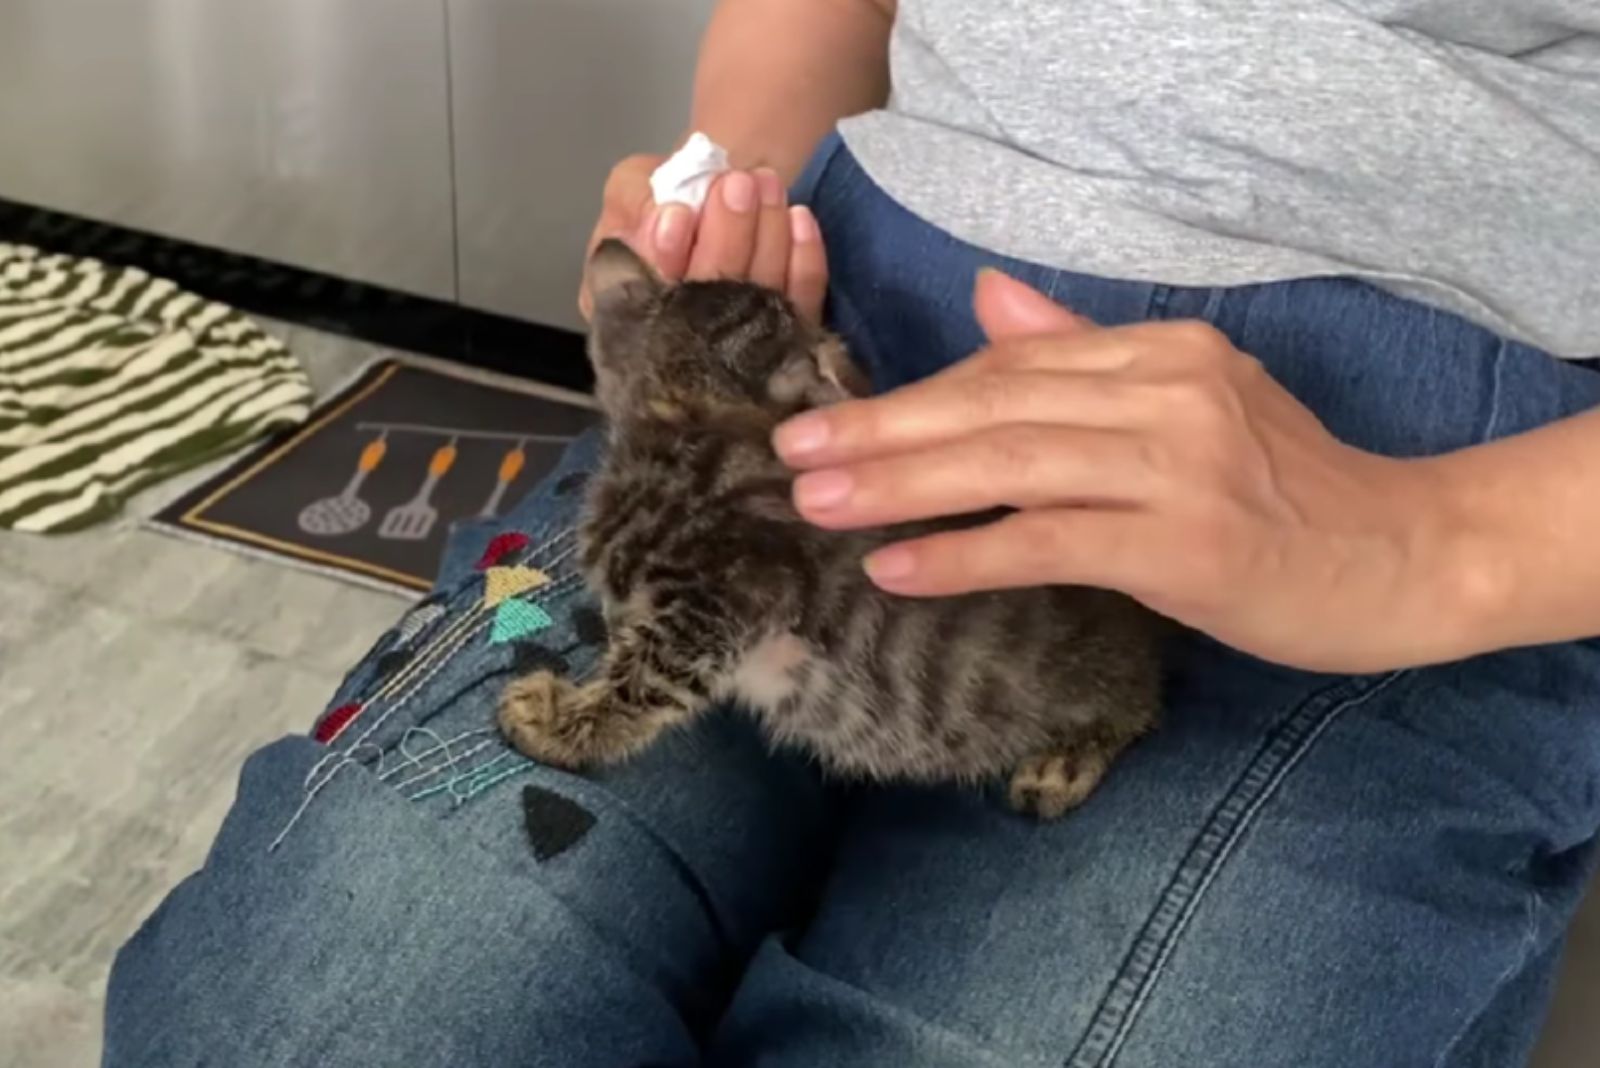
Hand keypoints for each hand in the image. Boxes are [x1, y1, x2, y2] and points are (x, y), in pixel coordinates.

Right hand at [579, 153, 826, 321]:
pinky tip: (799, 217)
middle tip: (738, 184)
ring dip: (767, 234)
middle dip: (726, 235)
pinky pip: (801, 301)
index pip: (641, 297)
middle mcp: (676, 340)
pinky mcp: (785, 334)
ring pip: (758, 298)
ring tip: (767, 184)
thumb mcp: (633, 187)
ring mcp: (736, 345)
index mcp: (623, 309)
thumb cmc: (669, 196)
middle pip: (707, 300)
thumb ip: (636, 201)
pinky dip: (804, 257)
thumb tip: (670, 219)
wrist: (722, 200)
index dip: (663, 257)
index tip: (679, 213)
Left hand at [772, 270, 1472, 672]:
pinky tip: (896, 568)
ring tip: (817, 505)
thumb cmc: (1292, 491)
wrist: (1405, 558)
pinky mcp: (1186, 541)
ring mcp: (1180, 463)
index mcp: (1162, 352)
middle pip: (995, 401)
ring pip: (1009, 463)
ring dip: (901, 484)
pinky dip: (964, 553)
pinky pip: (1047, 540)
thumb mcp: (1193, 401)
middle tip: (790, 454)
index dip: (917, 393)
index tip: (832, 418)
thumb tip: (987, 297)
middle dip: (883, 428)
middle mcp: (1168, 391)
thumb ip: (1085, 350)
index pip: (1013, 362)